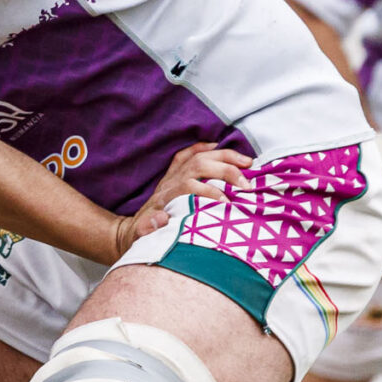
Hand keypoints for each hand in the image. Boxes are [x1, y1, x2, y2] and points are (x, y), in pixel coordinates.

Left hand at [109, 143, 251, 257]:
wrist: (133, 229)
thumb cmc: (142, 235)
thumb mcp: (142, 235)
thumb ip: (147, 227)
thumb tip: (160, 219)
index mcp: (166, 197)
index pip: (188, 187)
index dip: (208, 192)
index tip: (226, 203)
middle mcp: (171, 182)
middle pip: (199, 166)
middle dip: (225, 171)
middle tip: (247, 184)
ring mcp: (172, 176)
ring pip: (199, 157)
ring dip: (224, 156)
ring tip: (248, 162)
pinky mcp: (173, 174)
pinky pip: (187, 154)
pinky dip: (202, 147)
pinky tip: (218, 145)